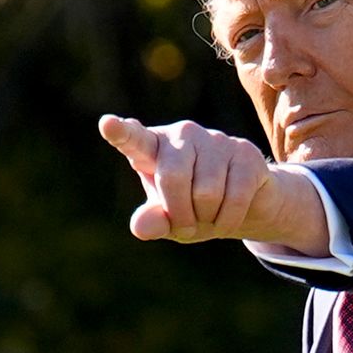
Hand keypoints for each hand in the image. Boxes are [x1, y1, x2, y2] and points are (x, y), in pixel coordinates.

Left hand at [97, 115, 328, 252]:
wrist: (246, 206)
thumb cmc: (195, 209)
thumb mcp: (169, 221)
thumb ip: (153, 221)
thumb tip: (140, 227)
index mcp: (154, 148)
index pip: (135, 140)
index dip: (121, 133)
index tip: (107, 124)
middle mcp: (183, 135)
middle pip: (173, 178)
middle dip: (180, 215)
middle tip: (185, 228)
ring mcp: (215, 139)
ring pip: (206, 192)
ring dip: (207, 219)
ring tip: (209, 217)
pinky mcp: (245, 152)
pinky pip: (234, 197)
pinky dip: (227, 220)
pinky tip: (226, 220)